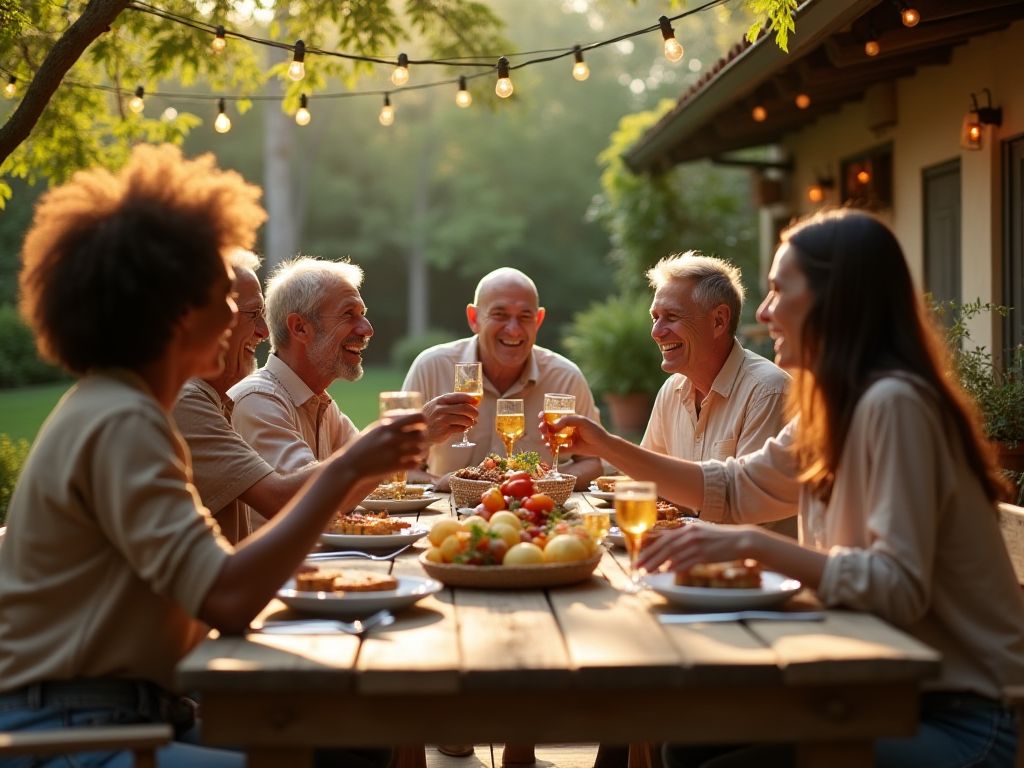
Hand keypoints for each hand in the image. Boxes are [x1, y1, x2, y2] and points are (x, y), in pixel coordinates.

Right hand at [341, 412, 427, 482]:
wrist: (350, 466)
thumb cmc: (361, 446)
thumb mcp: (374, 429)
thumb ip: (389, 423)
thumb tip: (406, 417)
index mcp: (388, 426)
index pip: (417, 417)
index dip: (423, 420)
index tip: (422, 423)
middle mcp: (393, 438)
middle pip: (421, 434)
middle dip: (423, 437)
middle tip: (420, 440)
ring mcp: (395, 453)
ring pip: (421, 449)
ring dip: (421, 451)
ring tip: (417, 452)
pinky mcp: (395, 467)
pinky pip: (416, 463)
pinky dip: (416, 462)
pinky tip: (412, 462)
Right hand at [423, 393, 478, 443]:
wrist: (421, 432)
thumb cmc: (432, 418)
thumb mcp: (438, 406)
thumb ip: (452, 403)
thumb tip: (473, 401)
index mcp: (440, 400)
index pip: (458, 396)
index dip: (469, 398)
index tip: (476, 401)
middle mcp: (440, 409)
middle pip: (464, 408)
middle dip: (473, 411)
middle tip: (476, 414)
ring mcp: (442, 420)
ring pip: (464, 419)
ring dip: (471, 421)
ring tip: (471, 422)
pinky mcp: (444, 431)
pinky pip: (460, 428)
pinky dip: (464, 428)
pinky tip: (463, 428)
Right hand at [537, 412, 608, 456]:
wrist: (603, 445)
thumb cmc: (594, 430)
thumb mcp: (581, 421)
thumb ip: (566, 421)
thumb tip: (552, 425)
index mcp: (568, 419)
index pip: (554, 416)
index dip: (545, 416)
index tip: (541, 417)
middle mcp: (565, 429)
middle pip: (549, 428)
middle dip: (544, 428)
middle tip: (543, 430)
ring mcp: (566, 439)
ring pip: (551, 439)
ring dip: (546, 439)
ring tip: (547, 440)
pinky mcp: (568, 449)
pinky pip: (557, 450)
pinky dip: (552, 450)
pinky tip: (550, 449)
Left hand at [638, 523, 757, 574]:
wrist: (741, 540)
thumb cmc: (720, 539)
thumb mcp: (700, 534)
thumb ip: (685, 540)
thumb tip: (670, 553)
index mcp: (687, 528)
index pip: (663, 538)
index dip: (649, 546)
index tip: (638, 555)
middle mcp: (690, 534)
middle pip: (665, 546)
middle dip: (649, 556)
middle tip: (637, 566)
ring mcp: (698, 544)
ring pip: (673, 554)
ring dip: (658, 563)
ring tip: (648, 571)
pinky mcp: (706, 554)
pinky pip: (688, 561)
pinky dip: (677, 566)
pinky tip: (668, 571)